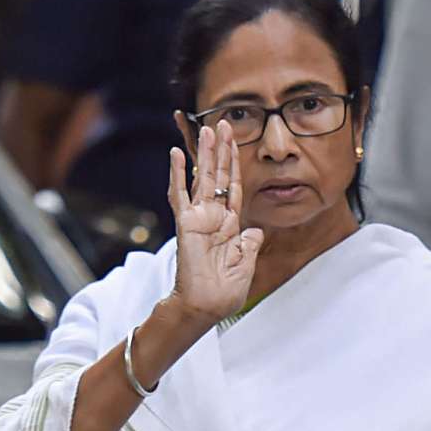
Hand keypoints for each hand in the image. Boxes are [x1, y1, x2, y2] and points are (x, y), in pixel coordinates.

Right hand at [165, 121, 263, 326]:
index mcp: (230, 226)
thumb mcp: (246, 266)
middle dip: (222, 150)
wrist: (206, 307)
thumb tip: (256, 230)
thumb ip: (250, 245)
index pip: (234, 188)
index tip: (236, 143)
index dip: (235, 165)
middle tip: (223, 123)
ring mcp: (198, 218)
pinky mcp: (184, 224)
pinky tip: (174, 154)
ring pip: (202, 179)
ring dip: (204, 155)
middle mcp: (214, 217)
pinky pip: (179, 195)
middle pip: (219, 176)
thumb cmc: (225, 293)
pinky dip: (176, 174)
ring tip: (207, 130)